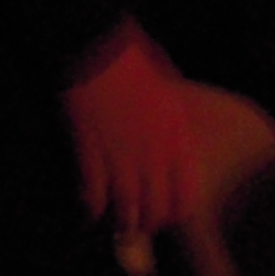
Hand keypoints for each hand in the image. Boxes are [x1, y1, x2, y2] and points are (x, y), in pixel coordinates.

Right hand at [63, 22, 205, 239]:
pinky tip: (89, 213)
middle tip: (139, 227)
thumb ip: (173, 107)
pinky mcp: (92, 153)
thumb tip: (172, 117)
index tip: (165, 217)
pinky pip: (94, 196)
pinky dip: (91, 209)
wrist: (99, 49)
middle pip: (156, 208)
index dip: (175, 212)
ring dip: (122, 223)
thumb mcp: (168, 84)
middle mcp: (154, 153)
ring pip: (127, 209)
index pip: (185, 194)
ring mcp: (122, 155)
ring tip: (117, 226)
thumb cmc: (133, 58)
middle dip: (148, 223)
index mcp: (176, 136)